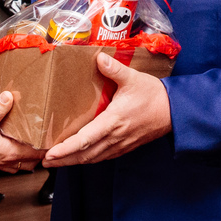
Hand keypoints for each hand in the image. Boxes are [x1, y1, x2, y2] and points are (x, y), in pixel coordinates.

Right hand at [0, 92, 45, 178]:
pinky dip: (18, 157)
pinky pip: (12, 163)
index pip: (38, 153)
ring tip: (34, 142)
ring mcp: (2, 164)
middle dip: (42, 151)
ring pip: (24, 164)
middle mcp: (9, 161)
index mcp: (11, 152)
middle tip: (47, 139)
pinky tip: (14, 145)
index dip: (49, 146)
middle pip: (34, 161)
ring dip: (30, 155)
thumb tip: (9, 97)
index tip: (56, 137)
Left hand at [43, 51, 171, 166]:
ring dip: (74, 162)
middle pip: (85, 155)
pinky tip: (80, 157)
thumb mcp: (133, 78)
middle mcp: (115, 137)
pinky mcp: (125, 146)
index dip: (67, 149)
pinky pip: (103, 157)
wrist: (175, 111)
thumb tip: (99, 58)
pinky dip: (88, 159)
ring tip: (57, 161)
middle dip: (64, 160)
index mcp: (113, 121)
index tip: (51, 154)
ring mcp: (120, 144)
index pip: (86, 140)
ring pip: (93, 158)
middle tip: (45, 161)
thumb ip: (114, 70)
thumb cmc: (154, 95)